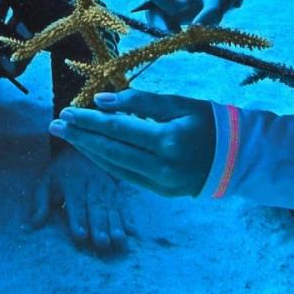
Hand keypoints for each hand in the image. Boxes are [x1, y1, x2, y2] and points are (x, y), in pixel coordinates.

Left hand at [30, 144, 134, 250]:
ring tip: (119, 239)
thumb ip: (41, 203)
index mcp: (72, 182)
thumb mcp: (47, 181)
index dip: (78, 220)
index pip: (76, 203)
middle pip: (96, 206)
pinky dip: (129, 216)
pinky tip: (133, 231)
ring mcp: (107, 186)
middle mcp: (92, 184)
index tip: (80, 236)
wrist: (83, 148)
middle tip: (102, 242)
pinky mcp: (118, 188)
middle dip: (100, 225)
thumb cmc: (62, 171)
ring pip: (113, 206)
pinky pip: (124, 203)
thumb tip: (33, 225)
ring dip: (117, 223)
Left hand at [49, 90, 214, 197]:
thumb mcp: (180, 103)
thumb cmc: (209, 121)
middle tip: (55, 124)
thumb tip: (103, 100)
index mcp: (168, 140)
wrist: (238, 157)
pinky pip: (126, 177)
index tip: (66, 112)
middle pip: (111, 150)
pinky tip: (92, 151)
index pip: (118, 129)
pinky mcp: (161, 192)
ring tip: (68, 136)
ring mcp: (161, 183)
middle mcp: (162, 166)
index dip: (90, 121)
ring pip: (115, 166)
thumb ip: (141, 102)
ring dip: (88, 150)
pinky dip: (106, 162)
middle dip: (81, 137)